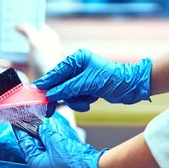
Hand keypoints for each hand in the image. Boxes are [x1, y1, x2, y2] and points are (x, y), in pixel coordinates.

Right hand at [0, 24, 60, 81]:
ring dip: (9, 50)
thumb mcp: (36, 42)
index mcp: (48, 37)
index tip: (15, 17)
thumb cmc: (45, 62)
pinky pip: (16, 63)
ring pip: (20, 50)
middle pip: (26, 37)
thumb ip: (28, 30)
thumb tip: (18, 24)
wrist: (46, 87)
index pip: (37, 24)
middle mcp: (42, 47)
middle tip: (4, 31)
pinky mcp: (29, 69)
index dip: (27, 21)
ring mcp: (35, 58)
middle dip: (15, 35)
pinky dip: (7, 62)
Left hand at [16, 121, 121, 167]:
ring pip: (45, 149)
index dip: (22, 132)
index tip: (19, 123)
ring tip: (41, 125)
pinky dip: (52, 143)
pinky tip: (53, 135)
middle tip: (31, 120)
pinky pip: (54, 152)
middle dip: (33, 134)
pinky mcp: (64, 166)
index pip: (26, 145)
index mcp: (36, 165)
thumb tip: (40, 128)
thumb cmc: (73, 161)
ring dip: (44, 138)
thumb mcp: (55, 142)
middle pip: (35, 147)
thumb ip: (45, 133)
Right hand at [34, 49, 151, 110]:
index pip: (57, 71)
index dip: (46, 82)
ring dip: (75, 100)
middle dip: (61, 95)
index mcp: (77, 59)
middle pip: (60, 84)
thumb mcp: (87, 83)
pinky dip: (82, 102)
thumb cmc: (112, 78)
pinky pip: (76, 97)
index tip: (36, 91)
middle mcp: (78, 67)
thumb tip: (51, 94)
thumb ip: (67, 88)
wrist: (132, 86)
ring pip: (68, 93)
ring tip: (86, 102)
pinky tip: (91, 100)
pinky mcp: (87, 87)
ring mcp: (82, 78)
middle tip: (49, 109)